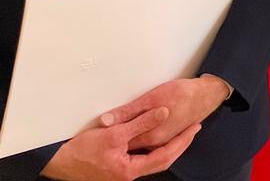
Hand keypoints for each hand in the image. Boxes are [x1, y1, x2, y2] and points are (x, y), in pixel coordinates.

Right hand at [40, 107, 199, 180]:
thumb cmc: (81, 151)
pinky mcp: (118, 167)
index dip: (182, 141)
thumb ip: (141, 122)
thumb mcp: (114, 133)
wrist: (58, 162)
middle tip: (193, 129)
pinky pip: (142, 158)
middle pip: (162, 160)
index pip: (165, 155)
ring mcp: (124, 172)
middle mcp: (129, 174)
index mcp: (130, 169)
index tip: (194, 128)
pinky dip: (154, 147)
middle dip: (180, 144)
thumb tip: (164, 112)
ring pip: (153, 159)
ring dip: (168, 146)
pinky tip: (159, 138)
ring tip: (182, 131)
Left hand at [99, 75, 228, 150]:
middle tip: (104, 138)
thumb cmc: (183, 94)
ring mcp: (164, 140)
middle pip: (132, 147)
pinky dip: (142, 139)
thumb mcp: (151, 98)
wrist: (207, 95)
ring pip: (142, 146)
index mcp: (151, 136)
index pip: (123, 144)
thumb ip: (128, 112)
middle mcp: (157, 142)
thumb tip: (107, 121)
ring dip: (132, 141)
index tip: (99, 136)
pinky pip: (152, 144)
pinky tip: (140, 133)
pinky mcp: (170, 136)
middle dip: (119, 144)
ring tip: (120, 135)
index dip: (110, 140)